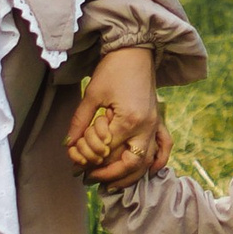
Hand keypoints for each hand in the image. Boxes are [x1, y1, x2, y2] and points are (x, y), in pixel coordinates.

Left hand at [67, 46, 166, 185]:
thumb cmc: (113, 69)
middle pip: (131, 163)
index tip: (77, 167)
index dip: (91, 161)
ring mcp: (154, 123)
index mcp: (129, 120)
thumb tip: (68, 144)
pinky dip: (159, 160)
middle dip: (111, 175)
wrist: (135, 50)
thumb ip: (80, 122)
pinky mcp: (157, 119)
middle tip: (92, 178)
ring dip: (131, 175)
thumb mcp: (92, 94)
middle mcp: (146, 126)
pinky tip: (150, 171)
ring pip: (148, 160)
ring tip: (112, 183)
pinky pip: (164, 145)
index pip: (108, 152)